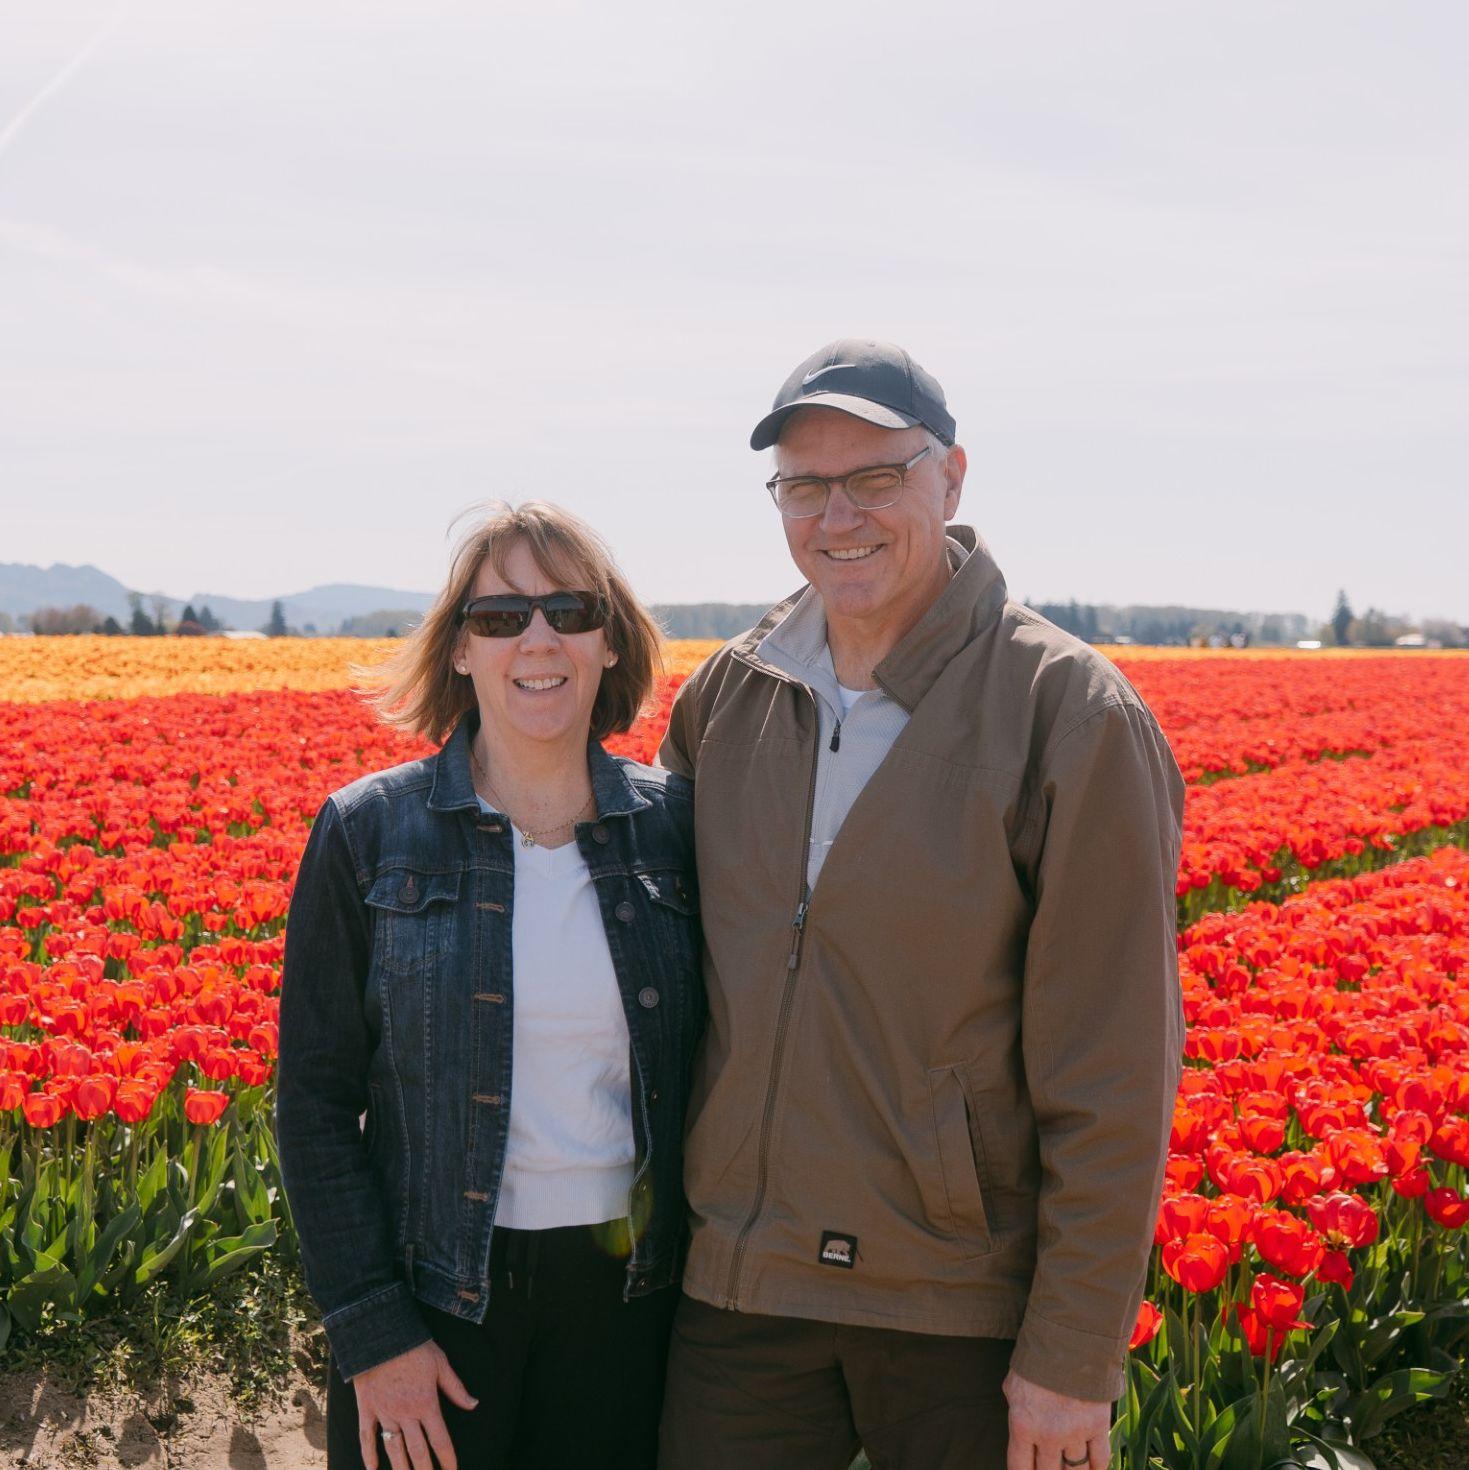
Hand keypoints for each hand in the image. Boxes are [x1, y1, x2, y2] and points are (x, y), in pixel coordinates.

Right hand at [355, 1339, 478, 1469]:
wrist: (382, 1334)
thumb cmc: (415, 1347)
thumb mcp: (441, 1364)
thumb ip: (456, 1387)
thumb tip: (474, 1404)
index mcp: (426, 1403)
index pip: (440, 1439)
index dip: (447, 1458)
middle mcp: (406, 1413)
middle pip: (417, 1451)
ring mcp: (385, 1412)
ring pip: (393, 1448)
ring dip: (401, 1468)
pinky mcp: (367, 1408)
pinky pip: (366, 1436)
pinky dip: (368, 1454)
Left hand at [1003, 1368, 1111, 1468]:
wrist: (1068, 1340)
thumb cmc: (1036, 1361)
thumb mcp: (1014, 1387)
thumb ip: (1017, 1414)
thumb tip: (1021, 1435)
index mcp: (1022, 1425)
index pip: (1020, 1468)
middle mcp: (1048, 1434)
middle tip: (1051, 1466)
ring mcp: (1075, 1432)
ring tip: (1067, 1467)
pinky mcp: (1098, 1426)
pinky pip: (1100, 1461)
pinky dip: (1096, 1469)